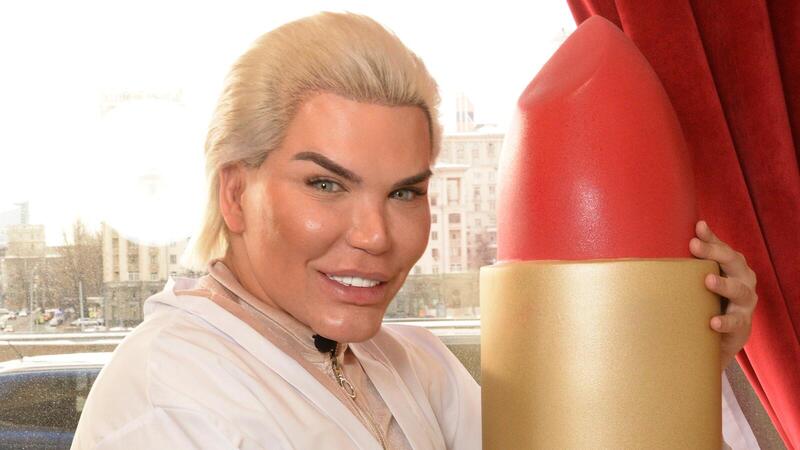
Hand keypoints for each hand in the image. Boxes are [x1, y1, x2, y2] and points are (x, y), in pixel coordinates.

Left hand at [689, 220, 757, 370]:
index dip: (710, 237)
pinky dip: (725, 321)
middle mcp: (743, 279)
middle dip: (714, 252)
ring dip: (724, 284)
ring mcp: (745, 301)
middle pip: (733, 261)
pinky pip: (736, 322)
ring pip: (739, 290)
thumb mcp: (701, 277)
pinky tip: (713, 322)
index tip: (697, 227)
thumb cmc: (710, 297)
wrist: (724, 336)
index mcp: (733, 265)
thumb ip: (692, 259)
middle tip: (693, 245)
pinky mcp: (742, 323)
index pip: (722, 247)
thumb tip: (671, 237)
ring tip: (708, 280)